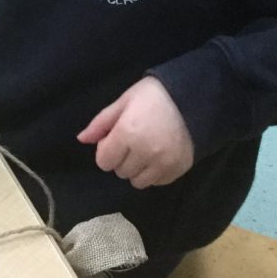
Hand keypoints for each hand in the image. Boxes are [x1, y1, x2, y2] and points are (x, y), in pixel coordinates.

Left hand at [76, 77, 194, 188]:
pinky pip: (157, 182)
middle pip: (120, 172)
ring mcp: (163, 164)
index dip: (106, 150)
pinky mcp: (179, 170)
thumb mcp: (124, 101)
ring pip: (138, 182)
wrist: (195, 97)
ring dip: (137, 169)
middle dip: (122, 158)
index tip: (115, 138)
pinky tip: (159, 155)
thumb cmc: (154, 94)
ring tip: (146, 149)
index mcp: (127, 133)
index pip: (104, 161)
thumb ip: (101, 123)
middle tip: (133, 140)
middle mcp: (144, 153)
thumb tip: (82, 139)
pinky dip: (154, 173)